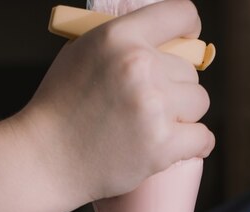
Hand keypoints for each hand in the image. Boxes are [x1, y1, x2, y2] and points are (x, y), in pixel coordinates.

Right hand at [15, 0, 213, 203]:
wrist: (46, 158)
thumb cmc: (59, 109)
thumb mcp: (81, 54)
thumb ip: (121, 42)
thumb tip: (160, 41)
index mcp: (119, 37)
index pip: (180, 15)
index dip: (188, 28)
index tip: (189, 41)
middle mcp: (140, 67)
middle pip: (190, 71)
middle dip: (174, 88)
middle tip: (148, 107)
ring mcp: (153, 108)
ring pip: (199, 103)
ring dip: (183, 115)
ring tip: (154, 128)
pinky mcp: (161, 146)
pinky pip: (202, 137)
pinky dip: (196, 143)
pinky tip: (183, 145)